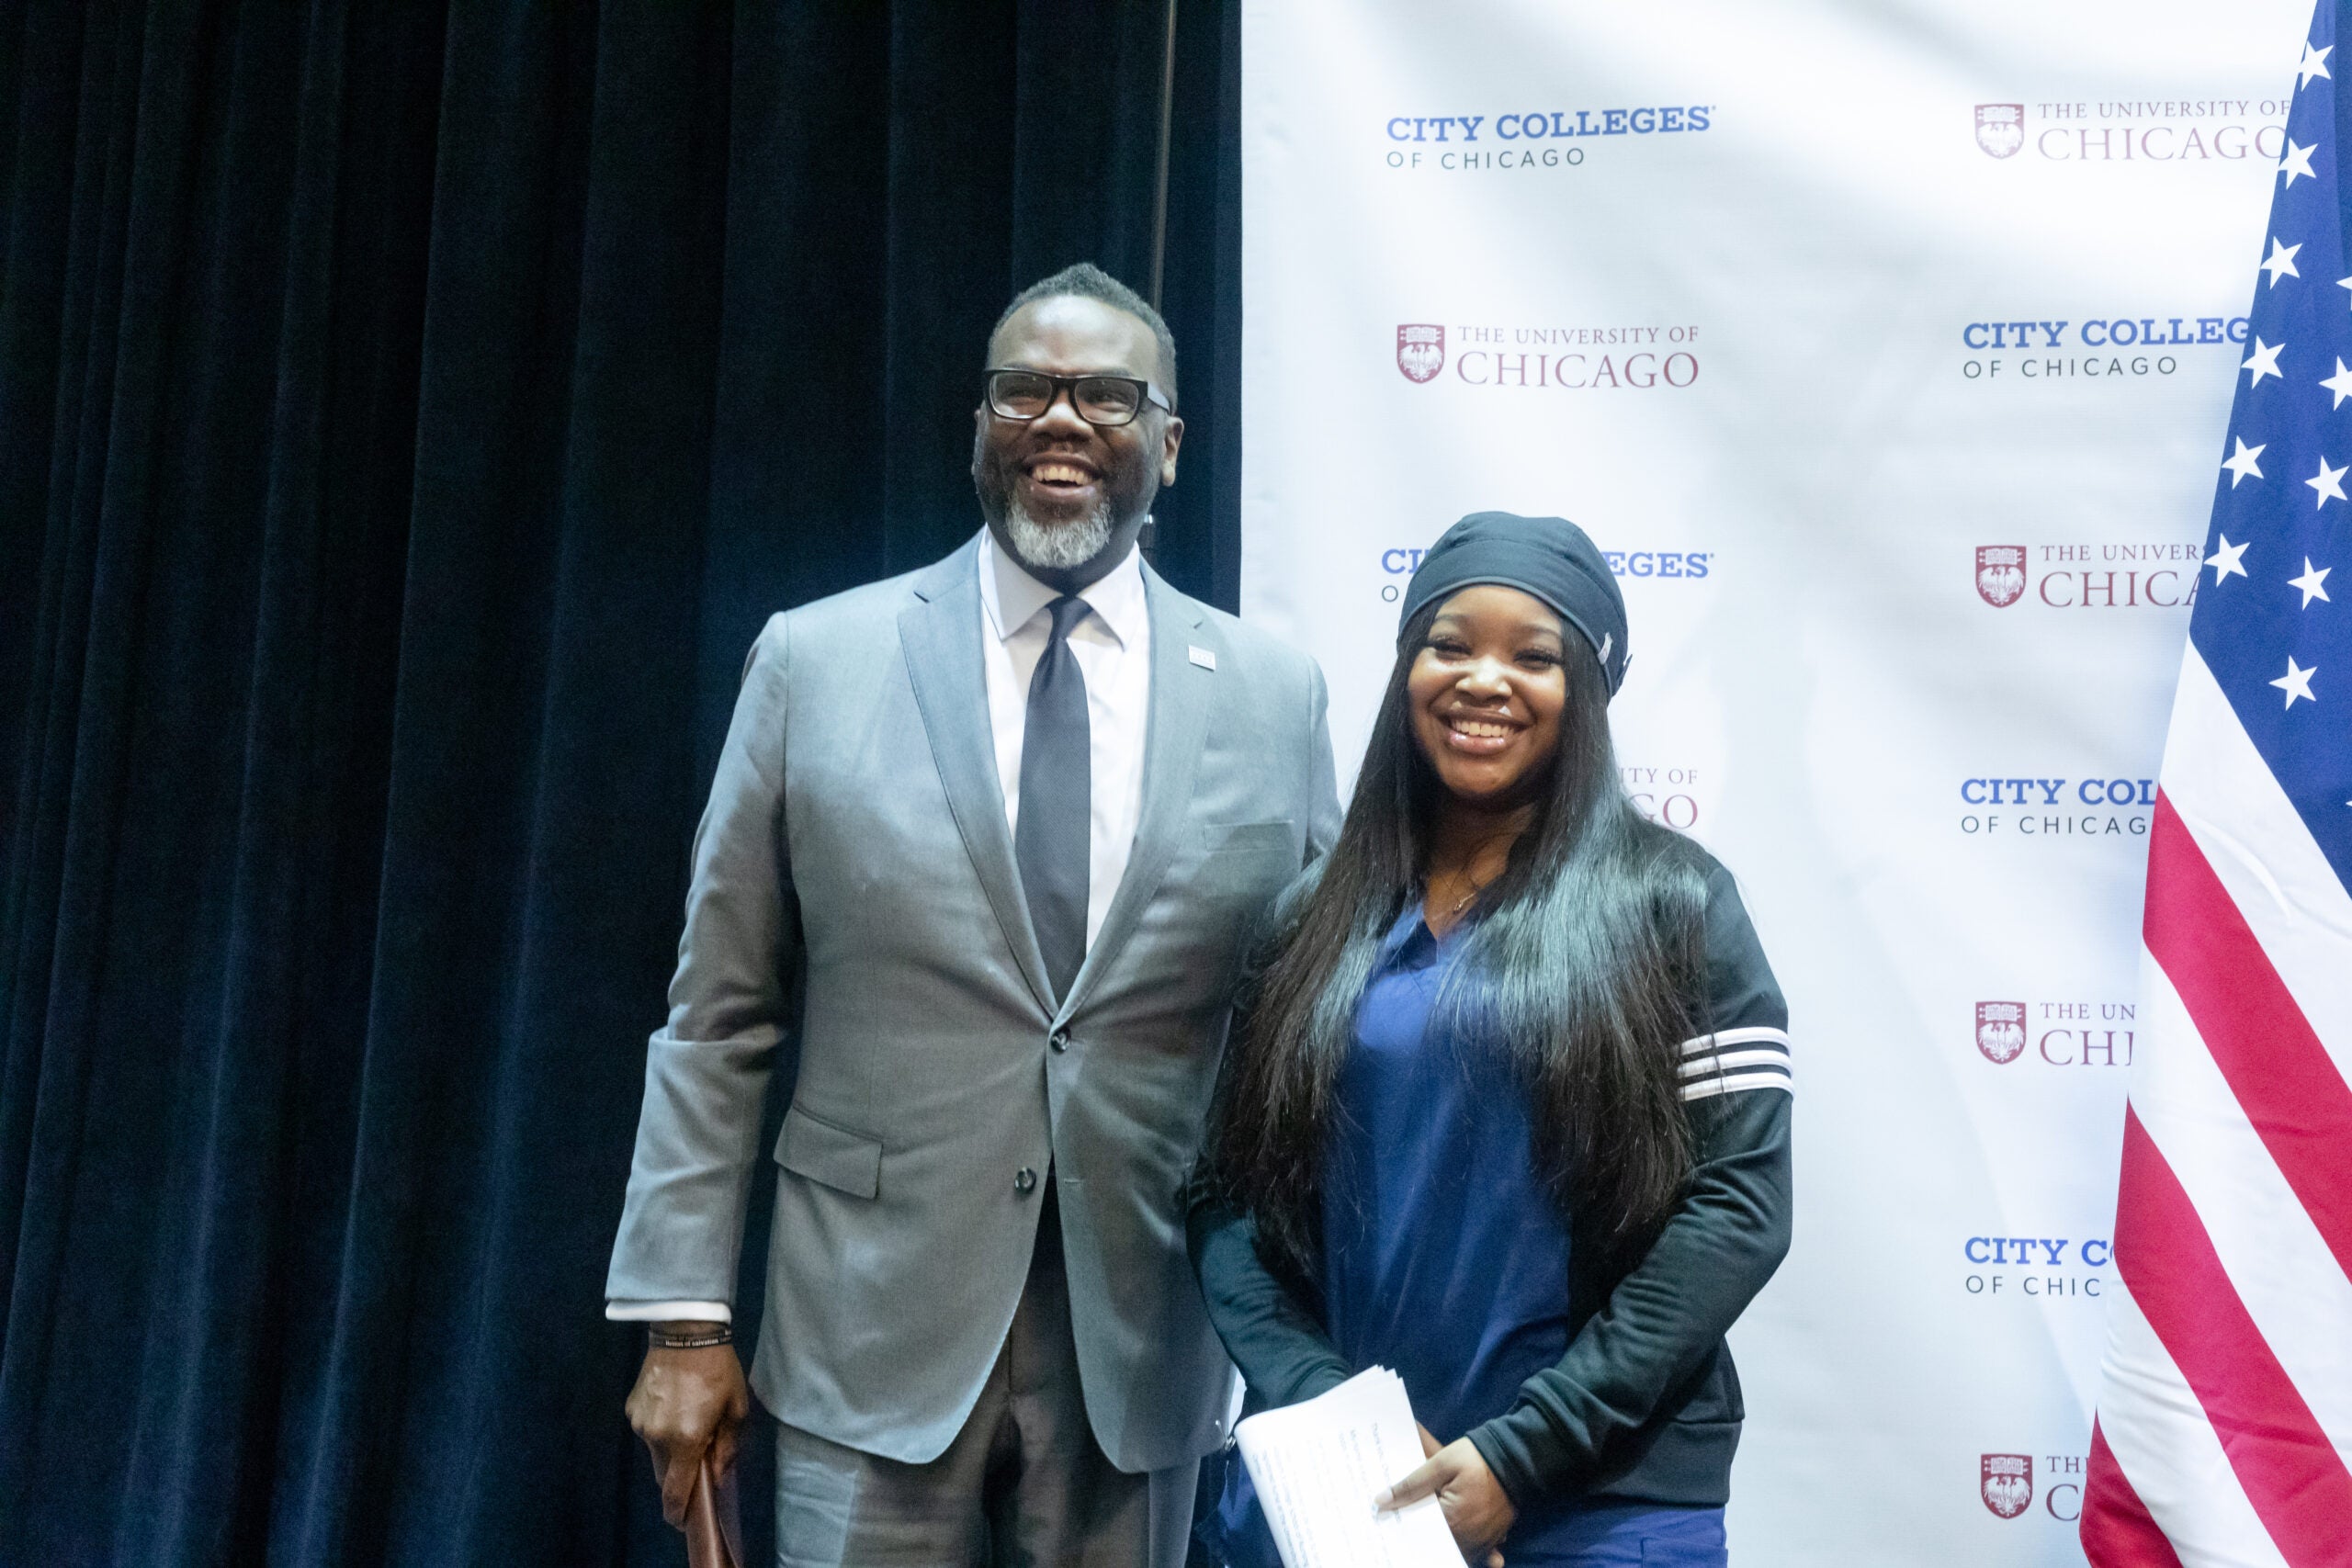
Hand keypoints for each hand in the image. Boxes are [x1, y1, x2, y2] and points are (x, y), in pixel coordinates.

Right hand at [624, 1326, 751, 1527]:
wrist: (685, 1332)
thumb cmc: (718, 1369)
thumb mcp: (736, 1408)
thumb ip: (727, 1446)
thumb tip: (717, 1474)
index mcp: (685, 1440)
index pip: (675, 1491)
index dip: (677, 1512)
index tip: (682, 1521)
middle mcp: (657, 1437)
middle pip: (664, 1474)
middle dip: (679, 1475)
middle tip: (697, 1458)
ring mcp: (641, 1423)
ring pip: (656, 1451)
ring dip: (671, 1448)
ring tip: (689, 1420)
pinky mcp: (632, 1408)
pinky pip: (648, 1430)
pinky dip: (661, 1427)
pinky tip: (675, 1405)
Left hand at [1377, 1436, 1513, 1567]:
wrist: (1516, 1456)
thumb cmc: (1476, 1457)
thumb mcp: (1440, 1464)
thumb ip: (1411, 1485)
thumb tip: (1381, 1500)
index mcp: (1452, 1521)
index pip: (1419, 1531)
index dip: (1403, 1523)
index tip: (1390, 1517)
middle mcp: (1469, 1537)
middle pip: (1436, 1543)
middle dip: (1422, 1533)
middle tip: (1406, 1521)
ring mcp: (1484, 1540)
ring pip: (1457, 1550)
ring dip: (1444, 1542)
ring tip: (1432, 1527)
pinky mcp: (1495, 1536)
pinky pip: (1479, 1551)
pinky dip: (1471, 1551)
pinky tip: (1463, 1545)